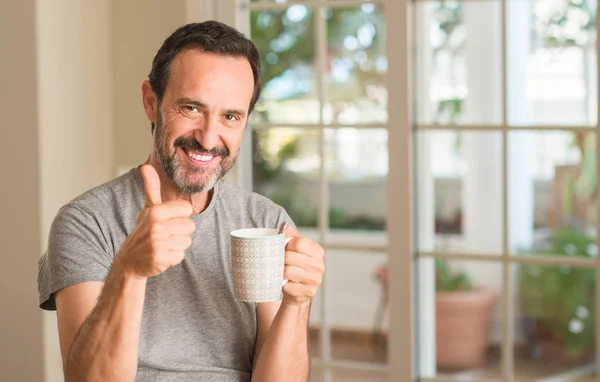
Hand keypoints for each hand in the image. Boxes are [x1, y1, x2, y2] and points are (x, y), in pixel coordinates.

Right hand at [116, 164, 195, 278]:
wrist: (129, 261)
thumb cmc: (143, 232)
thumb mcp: (148, 209)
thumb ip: (151, 188)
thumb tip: (145, 166)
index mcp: (156, 211)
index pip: (187, 209)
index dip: (180, 216)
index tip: (168, 220)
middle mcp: (157, 226)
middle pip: (190, 227)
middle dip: (180, 232)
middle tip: (165, 235)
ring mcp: (158, 243)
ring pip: (187, 241)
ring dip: (177, 245)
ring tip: (163, 245)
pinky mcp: (160, 259)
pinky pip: (181, 255)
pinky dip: (173, 257)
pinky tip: (162, 255)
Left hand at [282, 225, 324, 304]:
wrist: (298, 291)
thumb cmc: (295, 266)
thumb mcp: (295, 250)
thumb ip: (291, 237)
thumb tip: (286, 228)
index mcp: (317, 251)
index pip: (297, 242)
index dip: (287, 245)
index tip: (286, 250)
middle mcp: (319, 265)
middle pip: (290, 257)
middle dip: (281, 259)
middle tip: (282, 263)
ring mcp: (315, 280)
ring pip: (287, 271)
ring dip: (281, 272)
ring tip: (284, 273)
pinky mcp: (309, 292)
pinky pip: (287, 286)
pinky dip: (284, 285)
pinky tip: (288, 284)